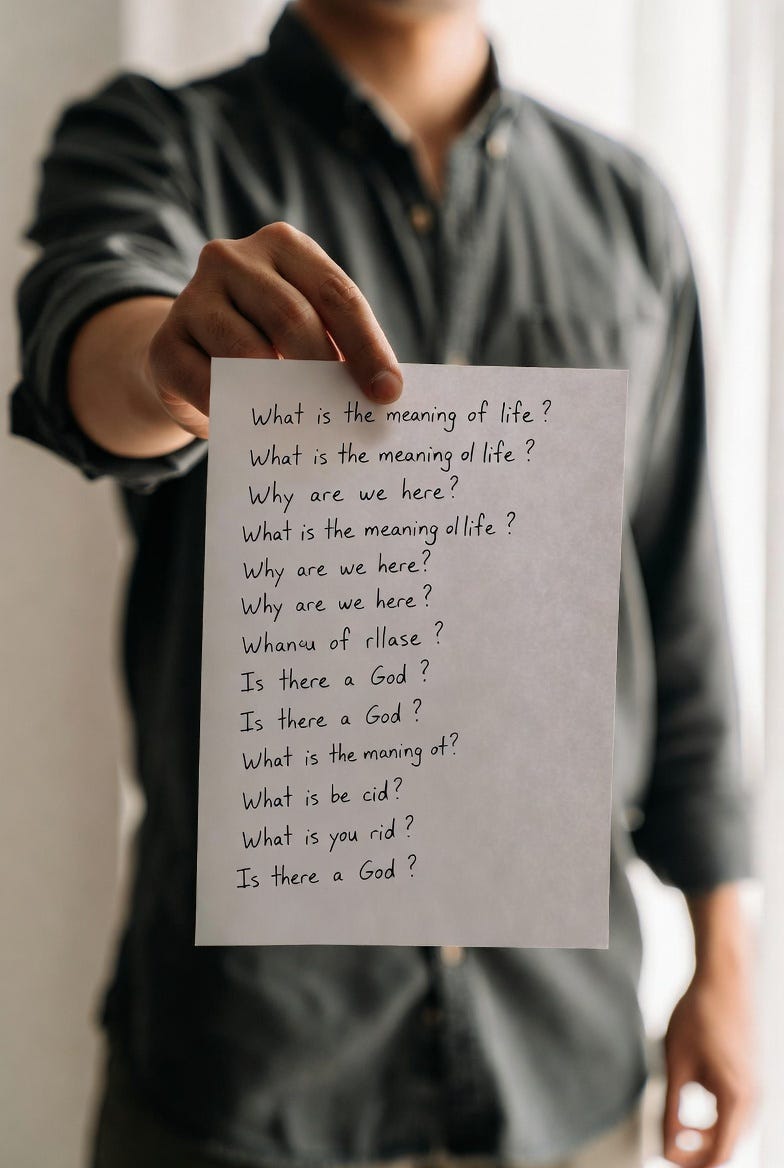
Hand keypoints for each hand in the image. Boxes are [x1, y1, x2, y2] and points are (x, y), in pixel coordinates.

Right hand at [146, 221, 402, 437]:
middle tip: (345, 416)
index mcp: (283, 245)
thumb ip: (335, 347)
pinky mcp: (165, 342)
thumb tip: (379, 396)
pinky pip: (207, 383)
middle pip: (294, 318)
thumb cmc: (265, 342)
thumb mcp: (303, 330)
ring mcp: (193, 296)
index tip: (388, 394)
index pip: (336, 294)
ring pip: (247, 352)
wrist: (188, 357)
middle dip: (325, 373)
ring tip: (303, 425)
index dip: (367, 346)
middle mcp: (233, 258)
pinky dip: (235, 411)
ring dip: (280, 395)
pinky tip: (252, 427)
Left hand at [663, 964, 755, 1166]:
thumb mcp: (677, 1063)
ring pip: (733, 1131)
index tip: (666, 1159)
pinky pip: (736, 1114)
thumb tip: (667, 1146)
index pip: (720, 1155)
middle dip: (697, 1155)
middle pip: (728, 1147)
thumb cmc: (700, 1013)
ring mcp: (756, 1088)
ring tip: (676, 1129)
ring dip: (706, 1138)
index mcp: (737, 1099)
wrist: (724, 977)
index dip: (691, 1164)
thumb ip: (673, 1108)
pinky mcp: (751, 1078)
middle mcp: (754, 1099)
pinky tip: (691, 1107)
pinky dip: (715, 1121)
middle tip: (667, 1148)